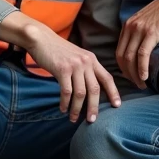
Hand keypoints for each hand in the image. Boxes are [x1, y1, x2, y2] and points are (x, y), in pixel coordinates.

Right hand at [0, 11, 120, 122]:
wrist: (41, 38)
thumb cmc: (58, 51)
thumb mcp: (77, 57)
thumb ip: (85, 70)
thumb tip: (90, 91)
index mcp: (92, 60)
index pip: (107, 78)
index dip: (114, 93)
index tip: (117, 105)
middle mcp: (86, 62)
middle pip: (95, 89)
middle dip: (94, 107)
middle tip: (92, 120)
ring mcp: (75, 65)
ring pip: (81, 93)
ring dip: (77, 109)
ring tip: (73, 118)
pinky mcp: (62, 69)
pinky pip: (66, 92)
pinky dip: (65, 103)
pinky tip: (63, 109)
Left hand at [116, 0, 158, 87]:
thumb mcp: (147, 23)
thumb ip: (140, 35)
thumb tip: (140, 52)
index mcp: (128, 25)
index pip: (119, 51)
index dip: (123, 68)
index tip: (131, 77)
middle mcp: (130, 27)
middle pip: (123, 56)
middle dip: (128, 74)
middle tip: (136, 84)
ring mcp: (139, 29)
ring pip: (131, 57)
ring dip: (135, 74)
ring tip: (142, 84)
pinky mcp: (151, 33)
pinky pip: (142, 55)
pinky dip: (142, 68)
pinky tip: (145, 77)